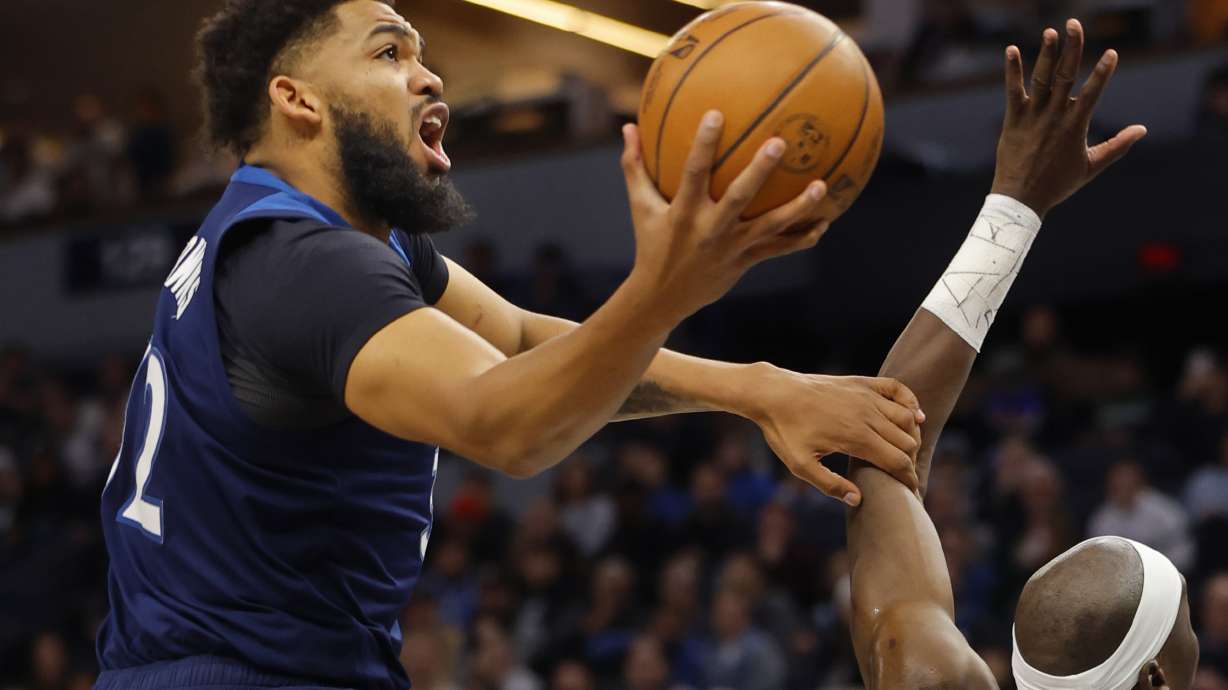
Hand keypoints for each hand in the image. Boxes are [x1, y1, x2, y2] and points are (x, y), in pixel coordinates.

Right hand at [620, 113, 831, 325]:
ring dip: (798, 208)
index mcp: (683, 212)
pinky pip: (779, 249)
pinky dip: (802, 237)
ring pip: (770, 226)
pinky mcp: (746, 261)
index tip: (716, 114)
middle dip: (759, 171)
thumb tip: (627, 127)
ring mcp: (732, 247)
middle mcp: (710, 229)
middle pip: (739, 197)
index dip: (703, 144)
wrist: (662, 297)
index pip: (693, 173)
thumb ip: (634, 166)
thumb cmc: (651, 243)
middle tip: (780, 142)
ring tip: (822, 186)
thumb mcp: (639, 206)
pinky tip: (825, 223)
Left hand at [746, 366, 924, 505]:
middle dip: (910, 462)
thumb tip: (857, 499)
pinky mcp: (861, 383)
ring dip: (911, 436)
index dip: (909, 479)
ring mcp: (866, 396)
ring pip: (906, 418)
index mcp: (856, 438)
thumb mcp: (800, 465)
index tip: (912, 492)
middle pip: (907, 442)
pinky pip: (897, 389)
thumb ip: (829, 484)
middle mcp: (867, 415)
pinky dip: (911, 402)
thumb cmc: (784, 429)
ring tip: (905, 452)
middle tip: (903, 476)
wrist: (772, 392)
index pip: (898, 462)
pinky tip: (914, 415)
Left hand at [991, 19, 1147, 217]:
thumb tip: (1143, 129)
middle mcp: (1055, 116)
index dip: (1103, 71)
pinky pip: (1012, 91)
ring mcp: (1033, 116)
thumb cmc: (1057, 184)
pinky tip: (1011, 50)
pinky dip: (1012, 71)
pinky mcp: (1013, 119)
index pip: (1093, 92)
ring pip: (1041, 79)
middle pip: (1066, 76)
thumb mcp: (1091, 166)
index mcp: (1076, 125)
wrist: (1021, 199)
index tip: (1112, 52)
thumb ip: (1117, 146)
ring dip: (1046, 54)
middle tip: (1074, 24)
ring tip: (1051, 32)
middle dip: (1072, 48)